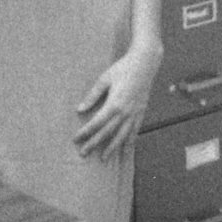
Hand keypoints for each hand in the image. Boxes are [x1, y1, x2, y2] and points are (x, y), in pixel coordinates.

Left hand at [72, 44, 158, 159]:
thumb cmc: (123, 69)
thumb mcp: (104, 79)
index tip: (76, 139)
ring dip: (112, 148)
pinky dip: (129, 142)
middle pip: (107, 132)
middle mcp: (125, 112)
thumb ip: (92, 96)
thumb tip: (79, 109)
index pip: (97, 122)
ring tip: (104, 159)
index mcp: (115, 103)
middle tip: (83, 154)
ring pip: (122, 136)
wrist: (145, 63)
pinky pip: (135, 131)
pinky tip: (125, 149)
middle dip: (94, 144)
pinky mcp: (142, 113)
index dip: (86, 132)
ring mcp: (135, 114)